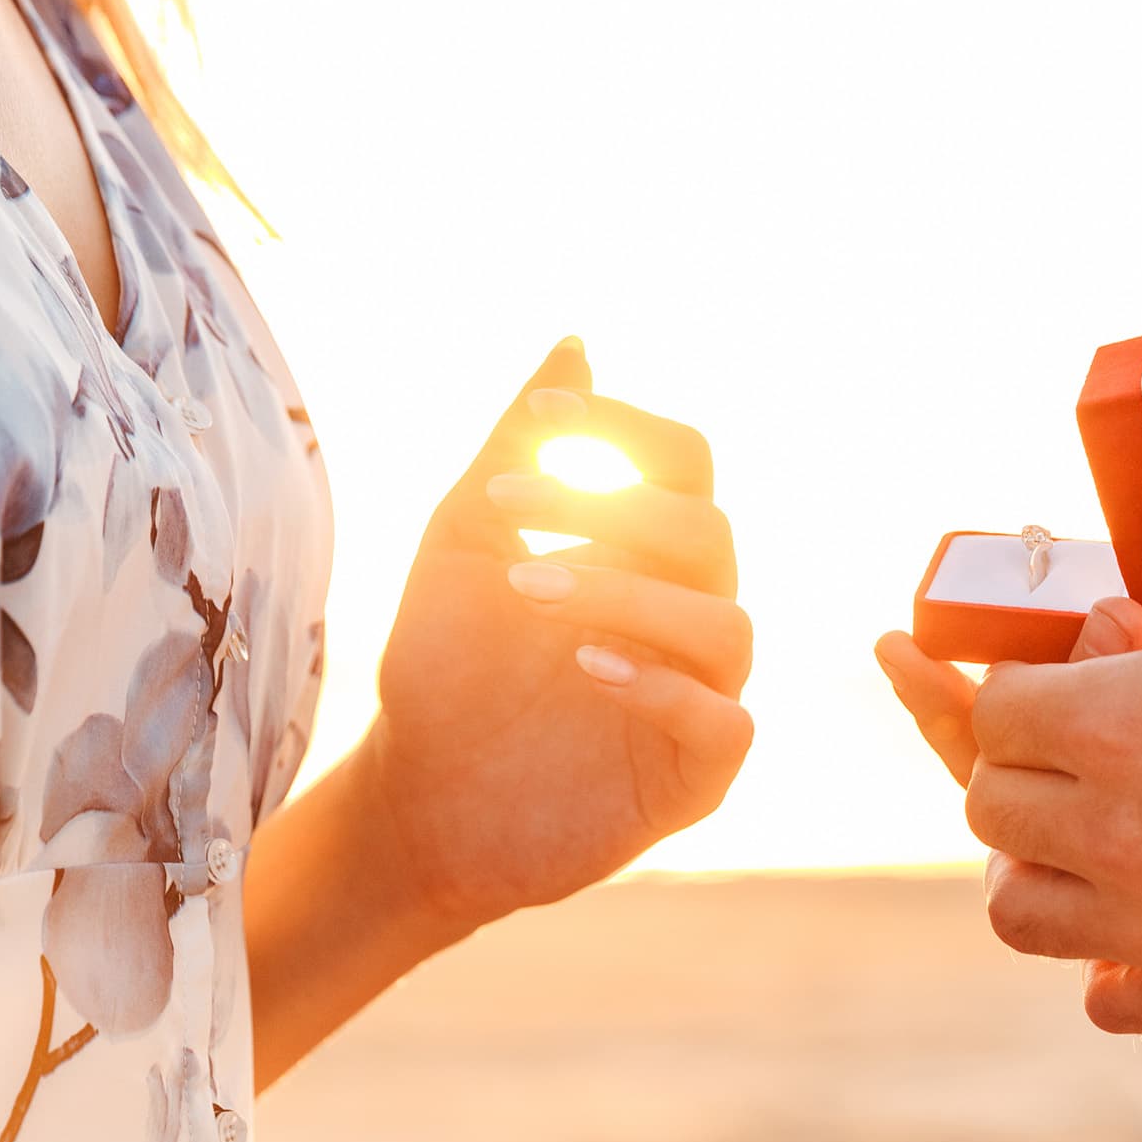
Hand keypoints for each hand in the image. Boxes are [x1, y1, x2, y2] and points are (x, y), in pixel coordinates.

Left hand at [353, 338, 754, 933]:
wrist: (417, 798)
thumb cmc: (447, 666)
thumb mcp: (466, 542)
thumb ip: (519, 447)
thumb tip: (575, 344)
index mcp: (650, 549)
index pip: (685, 462)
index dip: (626, 430)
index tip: (540, 422)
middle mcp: (691, 612)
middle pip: (708, 531)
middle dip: (608, 509)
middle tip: (499, 507)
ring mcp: (702, 694)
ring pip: (724, 621)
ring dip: (626, 591)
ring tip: (526, 590)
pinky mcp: (698, 777)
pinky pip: (724, 721)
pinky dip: (661, 686)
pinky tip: (586, 668)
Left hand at [881, 594, 1141, 1064]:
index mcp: (1116, 725)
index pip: (988, 707)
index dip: (1030, 679)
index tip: (1094, 664)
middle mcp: (1114, 839)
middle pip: (993, 805)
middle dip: (1036, 760)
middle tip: (1110, 732)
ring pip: (1021, 909)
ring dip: (1046, 862)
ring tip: (1115, 819)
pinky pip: (1105, 992)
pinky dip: (1112, 960)